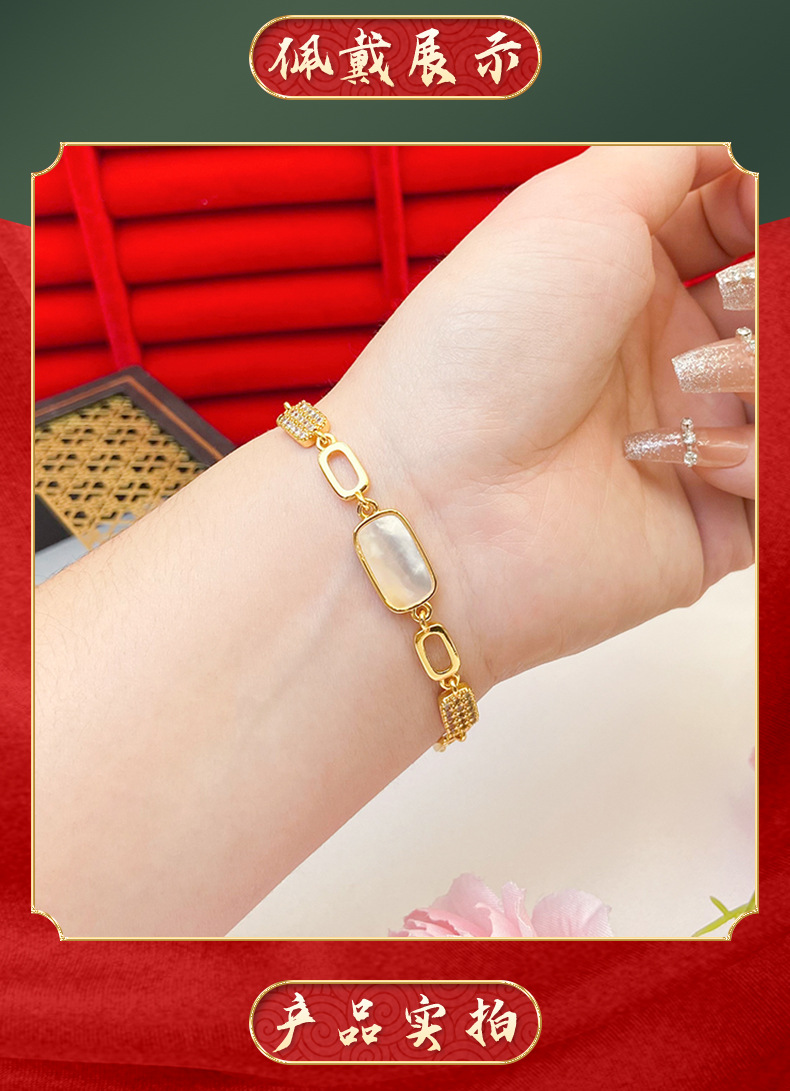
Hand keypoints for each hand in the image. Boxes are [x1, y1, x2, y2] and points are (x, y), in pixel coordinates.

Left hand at [323, 146, 754, 689]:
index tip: (765, 200)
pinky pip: (776, 477)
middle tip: (742, 291)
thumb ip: (672, 155)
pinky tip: (695, 457)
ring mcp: (686, 439)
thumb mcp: (576, 205)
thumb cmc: (487, 340)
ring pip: (782, 392)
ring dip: (762, 369)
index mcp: (629, 281)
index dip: (764, 209)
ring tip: (702, 375)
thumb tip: (738, 134)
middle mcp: (661, 358)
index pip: (735, 229)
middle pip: (770, 309)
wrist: (438, 491)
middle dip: (772, 289)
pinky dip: (756, 457)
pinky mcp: (704, 523)